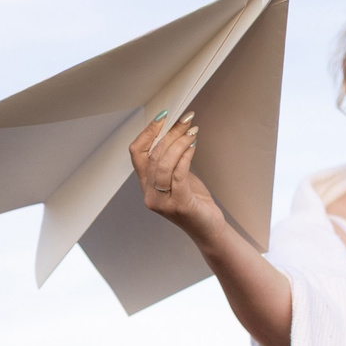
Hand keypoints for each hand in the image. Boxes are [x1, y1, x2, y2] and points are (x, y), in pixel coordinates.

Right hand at [128, 114, 221, 234]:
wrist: (208, 229)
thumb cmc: (194, 201)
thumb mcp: (179, 177)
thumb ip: (172, 160)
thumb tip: (176, 130)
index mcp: (146, 184)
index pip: (137, 153)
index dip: (147, 133)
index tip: (163, 116)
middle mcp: (149, 193)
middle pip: (154, 155)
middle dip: (170, 133)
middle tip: (186, 120)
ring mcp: (161, 201)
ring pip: (164, 163)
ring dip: (179, 142)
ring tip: (192, 131)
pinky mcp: (178, 204)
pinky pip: (178, 173)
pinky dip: (186, 156)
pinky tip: (193, 145)